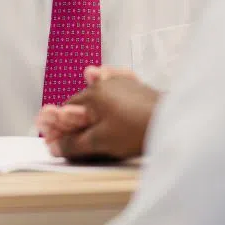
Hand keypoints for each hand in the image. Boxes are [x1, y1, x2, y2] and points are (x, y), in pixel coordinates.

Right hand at [36, 66, 158, 162]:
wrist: (171, 122)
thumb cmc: (135, 130)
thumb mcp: (100, 142)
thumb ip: (74, 144)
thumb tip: (54, 146)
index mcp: (93, 95)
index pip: (67, 109)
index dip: (59, 125)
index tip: (54, 137)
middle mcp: (105, 83)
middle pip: (82, 100)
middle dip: (74, 114)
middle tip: (70, 131)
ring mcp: (122, 83)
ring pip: (99, 89)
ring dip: (90, 99)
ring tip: (86, 107)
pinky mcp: (138, 88)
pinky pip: (117, 81)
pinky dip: (109, 82)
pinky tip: (106, 79)